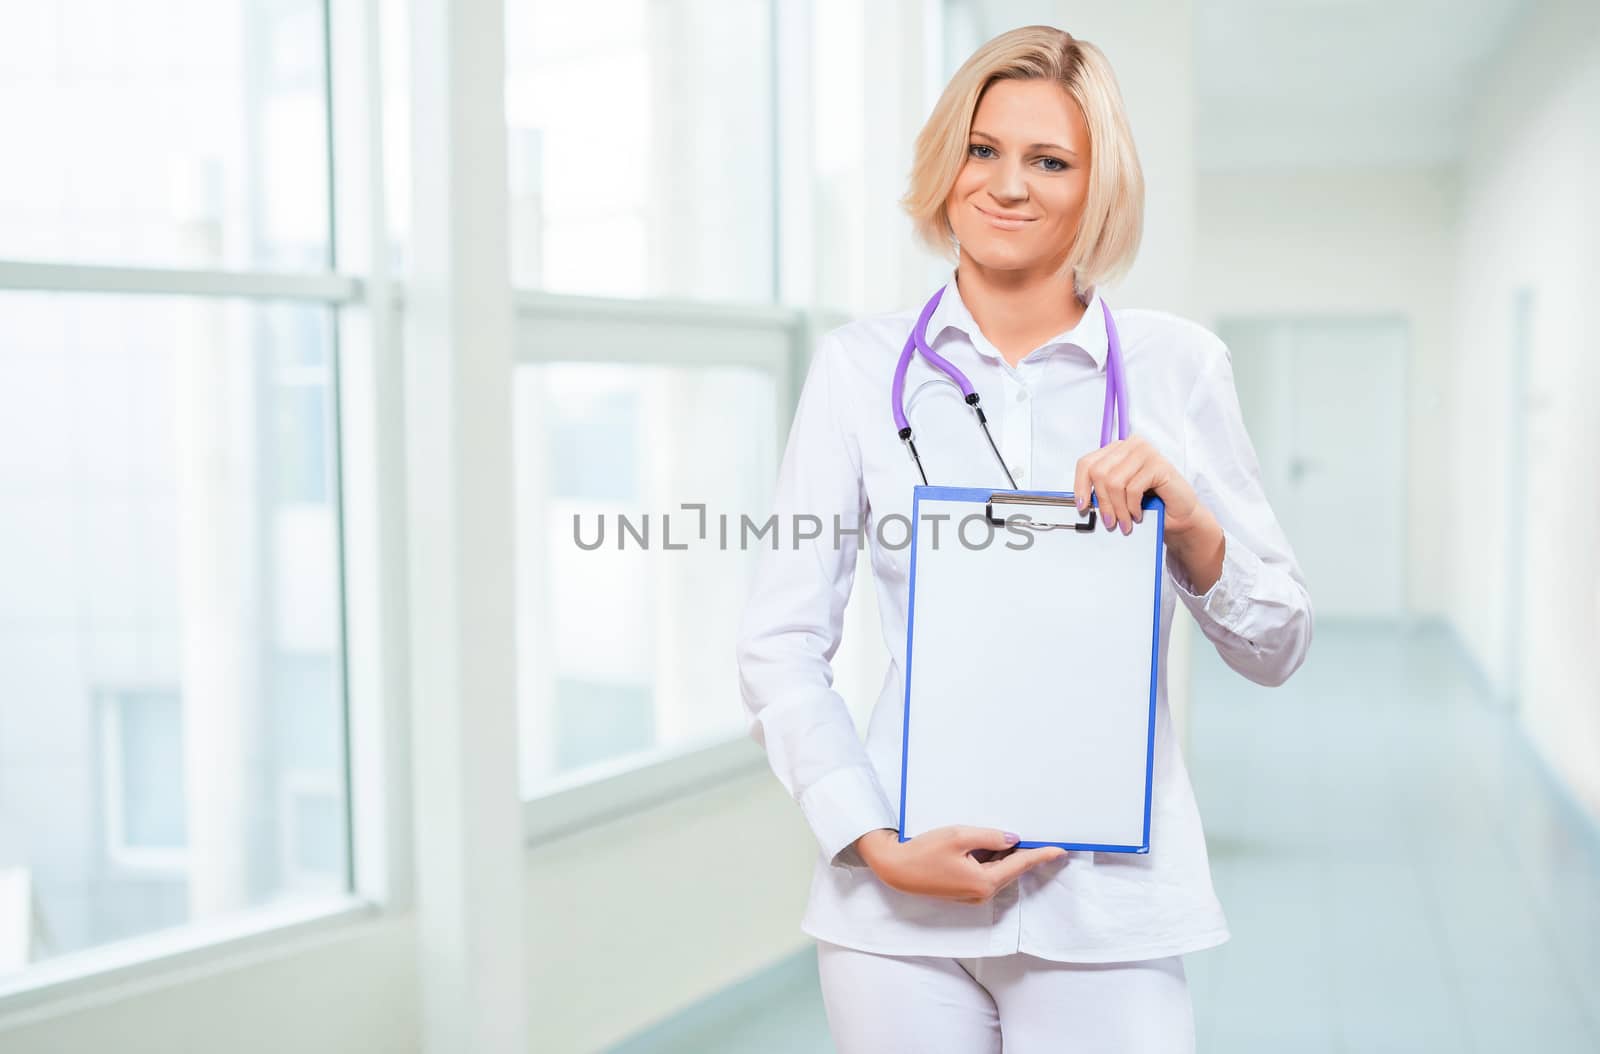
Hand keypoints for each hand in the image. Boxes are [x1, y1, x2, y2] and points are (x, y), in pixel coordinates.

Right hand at [854, 826, 1067, 903]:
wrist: (895, 869)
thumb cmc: (924, 852)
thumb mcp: (959, 836)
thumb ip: (990, 837)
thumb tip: (1013, 840)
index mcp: (984, 882)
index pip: (1020, 865)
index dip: (1041, 855)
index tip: (1060, 851)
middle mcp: (982, 893)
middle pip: (1011, 869)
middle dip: (1022, 853)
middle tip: (1035, 834)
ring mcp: (972, 895)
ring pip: (998, 872)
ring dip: (1004, 855)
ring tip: (1006, 836)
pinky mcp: (963, 891)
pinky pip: (986, 874)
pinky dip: (991, 861)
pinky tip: (986, 846)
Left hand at [1072, 435, 1203, 534]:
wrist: (1178, 513)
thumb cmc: (1148, 503)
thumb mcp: (1118, 494)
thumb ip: (1102, 490)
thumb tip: (1081, 501)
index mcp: (1116, 449)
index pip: (1086, 463)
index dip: (1080, 486)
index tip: (1083, 506)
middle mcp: (1130, 445)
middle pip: (1099, 473)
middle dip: (1102, 502)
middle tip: (1108, 522)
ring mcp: (1145, 452)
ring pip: (1114, 482)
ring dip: (1118, 509)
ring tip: (1123, 523)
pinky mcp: (1158, 465)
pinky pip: (1133, 489)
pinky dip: (1132, 507)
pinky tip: (1137, 515)